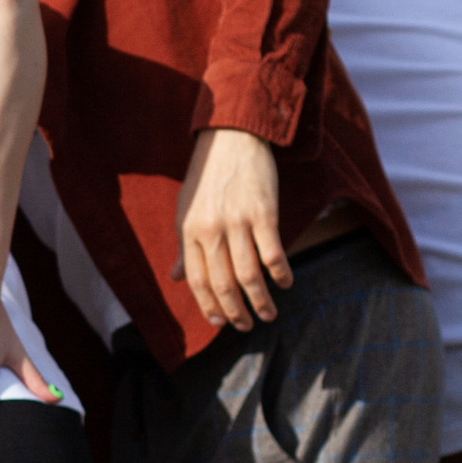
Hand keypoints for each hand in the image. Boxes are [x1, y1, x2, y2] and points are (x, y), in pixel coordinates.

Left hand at [174, 127, 289, 330]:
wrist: (232, 136)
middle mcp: (211, 230)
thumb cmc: (208, 174)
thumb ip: (185, 246)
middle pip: (223, 283)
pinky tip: (285, 283)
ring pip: (249, 274)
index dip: (208, 305)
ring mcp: (238, 222)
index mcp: (190, 231)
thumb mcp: (186, 208)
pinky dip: (280, 273)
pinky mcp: (263, 213)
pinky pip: (272, 252)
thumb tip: (176, 277)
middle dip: (235, 311)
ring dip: (260, 300)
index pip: (197, 280)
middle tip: (246, 326)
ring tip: (268, 315)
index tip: (219, 322)